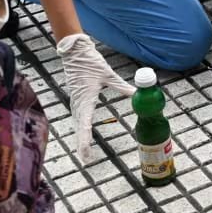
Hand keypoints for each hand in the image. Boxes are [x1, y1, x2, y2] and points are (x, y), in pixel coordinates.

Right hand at [56, 34, 135, 163]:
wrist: (75, 52)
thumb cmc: (90, 62)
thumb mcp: (107, 75)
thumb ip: (121, 86)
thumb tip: (137, 94)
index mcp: (85, 99)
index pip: (85, 123)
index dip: (85, 137)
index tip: (86, 148)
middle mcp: (78, 103)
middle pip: (79, 128)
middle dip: (82, 144)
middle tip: (86, 160)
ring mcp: (76, 102)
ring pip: (78, 125)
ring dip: (80, 139)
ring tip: (84, 153)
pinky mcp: (76, 100)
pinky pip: (78, 118)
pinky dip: (80, 130)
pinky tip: (84, 136)